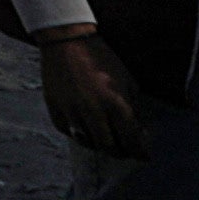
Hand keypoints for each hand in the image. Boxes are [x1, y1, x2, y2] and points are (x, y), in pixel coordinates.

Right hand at [37, 26, 148, 159]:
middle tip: (124, 151)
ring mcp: (71, 110)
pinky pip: (67, 131)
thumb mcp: (127, 81)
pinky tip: (84, 128)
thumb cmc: (102, 59)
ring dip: (98, 145)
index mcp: (115, 102)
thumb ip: (133, 108)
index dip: (139, 151)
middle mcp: (93, 110)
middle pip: (108, 146)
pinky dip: (77, 133)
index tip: (144, 157)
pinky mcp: (54, 107)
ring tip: (105, 141)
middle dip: (120, 152)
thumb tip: (139, 131)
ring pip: (86, 141)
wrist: (67, 42)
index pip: (130, 138)